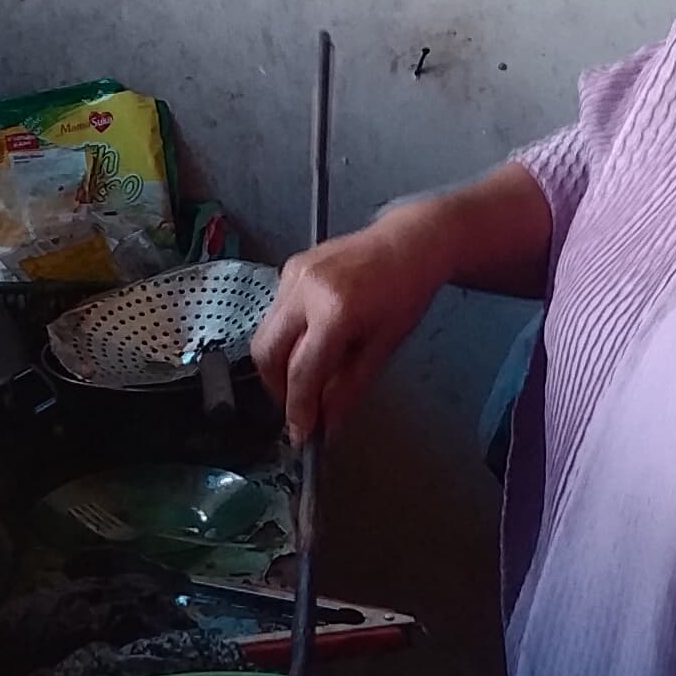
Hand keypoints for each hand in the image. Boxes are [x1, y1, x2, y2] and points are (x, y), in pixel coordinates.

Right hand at [248, 215, 443, 441]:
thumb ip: (349, 388)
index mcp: (335, 310)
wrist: (410, 242)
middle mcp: (306, 289)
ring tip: (310, 375)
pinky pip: (275, 313)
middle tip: (300, 407)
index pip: (301, 372)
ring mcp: (294, 274)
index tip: (301, 433)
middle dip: (278, 388)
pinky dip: (287, 336)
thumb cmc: (405, 291)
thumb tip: (326, 423)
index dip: (298, 409)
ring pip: (265, 334)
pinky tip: (313, 340)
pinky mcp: (290, 267)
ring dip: (280, 363)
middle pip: (267, 354)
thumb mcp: (384, 347)